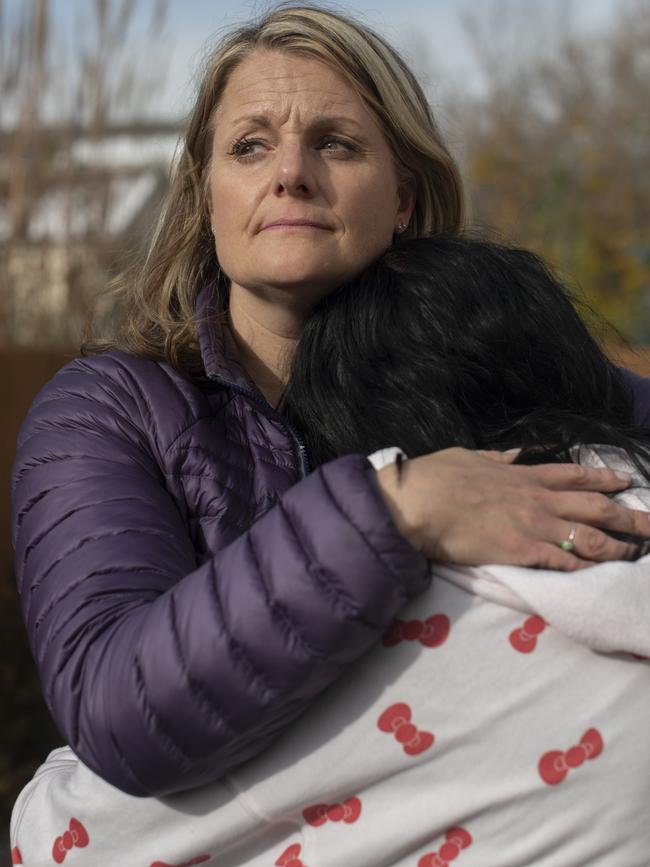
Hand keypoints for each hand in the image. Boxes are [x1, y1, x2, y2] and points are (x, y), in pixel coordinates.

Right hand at [375, 447, 649, 570]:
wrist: (416, 500)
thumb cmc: (437, 476)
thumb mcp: (472, 456)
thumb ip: (498, 459)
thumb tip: (514, 457)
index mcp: (524, 475)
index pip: (575, 475)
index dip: (605, 479)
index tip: (627, 482)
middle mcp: (536, 498)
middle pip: (594, 506)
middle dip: (628, 515)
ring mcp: (531, 524)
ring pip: (587, 535)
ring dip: (617, 545)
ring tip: (637, 553)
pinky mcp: (519, 551)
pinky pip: (561, 562)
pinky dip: (584, 569)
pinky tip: (600, 575)